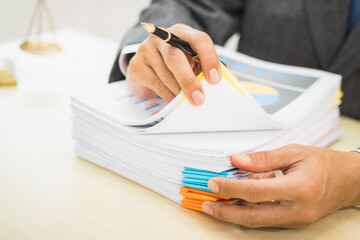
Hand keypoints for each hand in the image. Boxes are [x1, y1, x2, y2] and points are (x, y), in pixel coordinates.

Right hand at [126, 24, 221, 104]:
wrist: (146, 69)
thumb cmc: (174, 66)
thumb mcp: (192, 63)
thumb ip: (208, 70)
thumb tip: (233, 82)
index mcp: (182, 33)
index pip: (199, 39)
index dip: (209, 58)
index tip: (215, 79)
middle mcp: (163, 38)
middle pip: (176, 56)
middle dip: (189, 80)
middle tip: (199, 98)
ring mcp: (147, 50)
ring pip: (165, 73)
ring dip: (178, 91)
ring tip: (187, 102)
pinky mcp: (137, 65)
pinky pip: (155, 83)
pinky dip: (167, 95)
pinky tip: (173, 102)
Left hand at [202, 144, 359, 227]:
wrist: (349, 180)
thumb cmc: (324, 163)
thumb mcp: (293, 152)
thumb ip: (263, 159)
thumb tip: (237, 161)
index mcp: (299, 188)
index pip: (256, 192)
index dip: (231, 189)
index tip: (213, 183)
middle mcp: (298, 210)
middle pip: (254, 217)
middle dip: (226, 213)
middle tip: (207, 205)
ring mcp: (297, 219)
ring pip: (259, 221)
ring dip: (236, 213)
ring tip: (218, 203)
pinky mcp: (295, 222)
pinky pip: (267, 218)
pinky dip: (251, 210)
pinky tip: (242, 199)